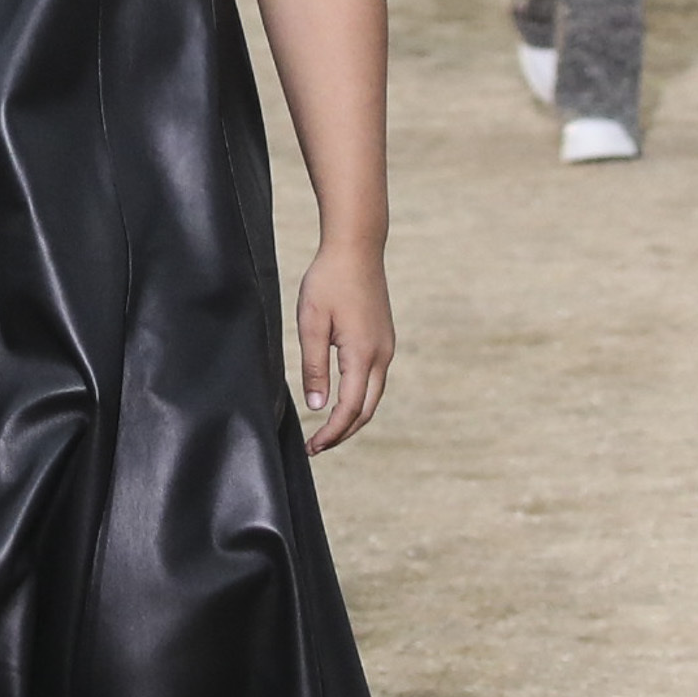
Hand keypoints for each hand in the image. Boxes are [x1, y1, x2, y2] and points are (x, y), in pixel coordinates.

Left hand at [292, 243, 393, 453]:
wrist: (357, 248)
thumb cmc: (329, 281)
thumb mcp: (311, 323)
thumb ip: (314, 367)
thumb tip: (317, 407)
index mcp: (362, 354)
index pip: (349, 408)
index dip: (331, 433)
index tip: (312, 448)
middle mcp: (381, 356)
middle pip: (367, 410)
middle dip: (342, 433)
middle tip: (317, 447)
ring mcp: (386, 348)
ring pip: (373, 396)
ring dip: (351, 417)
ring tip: (326, 430)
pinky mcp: (384, 340)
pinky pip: (374, 380)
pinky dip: (358, 399)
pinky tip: (340, 400)